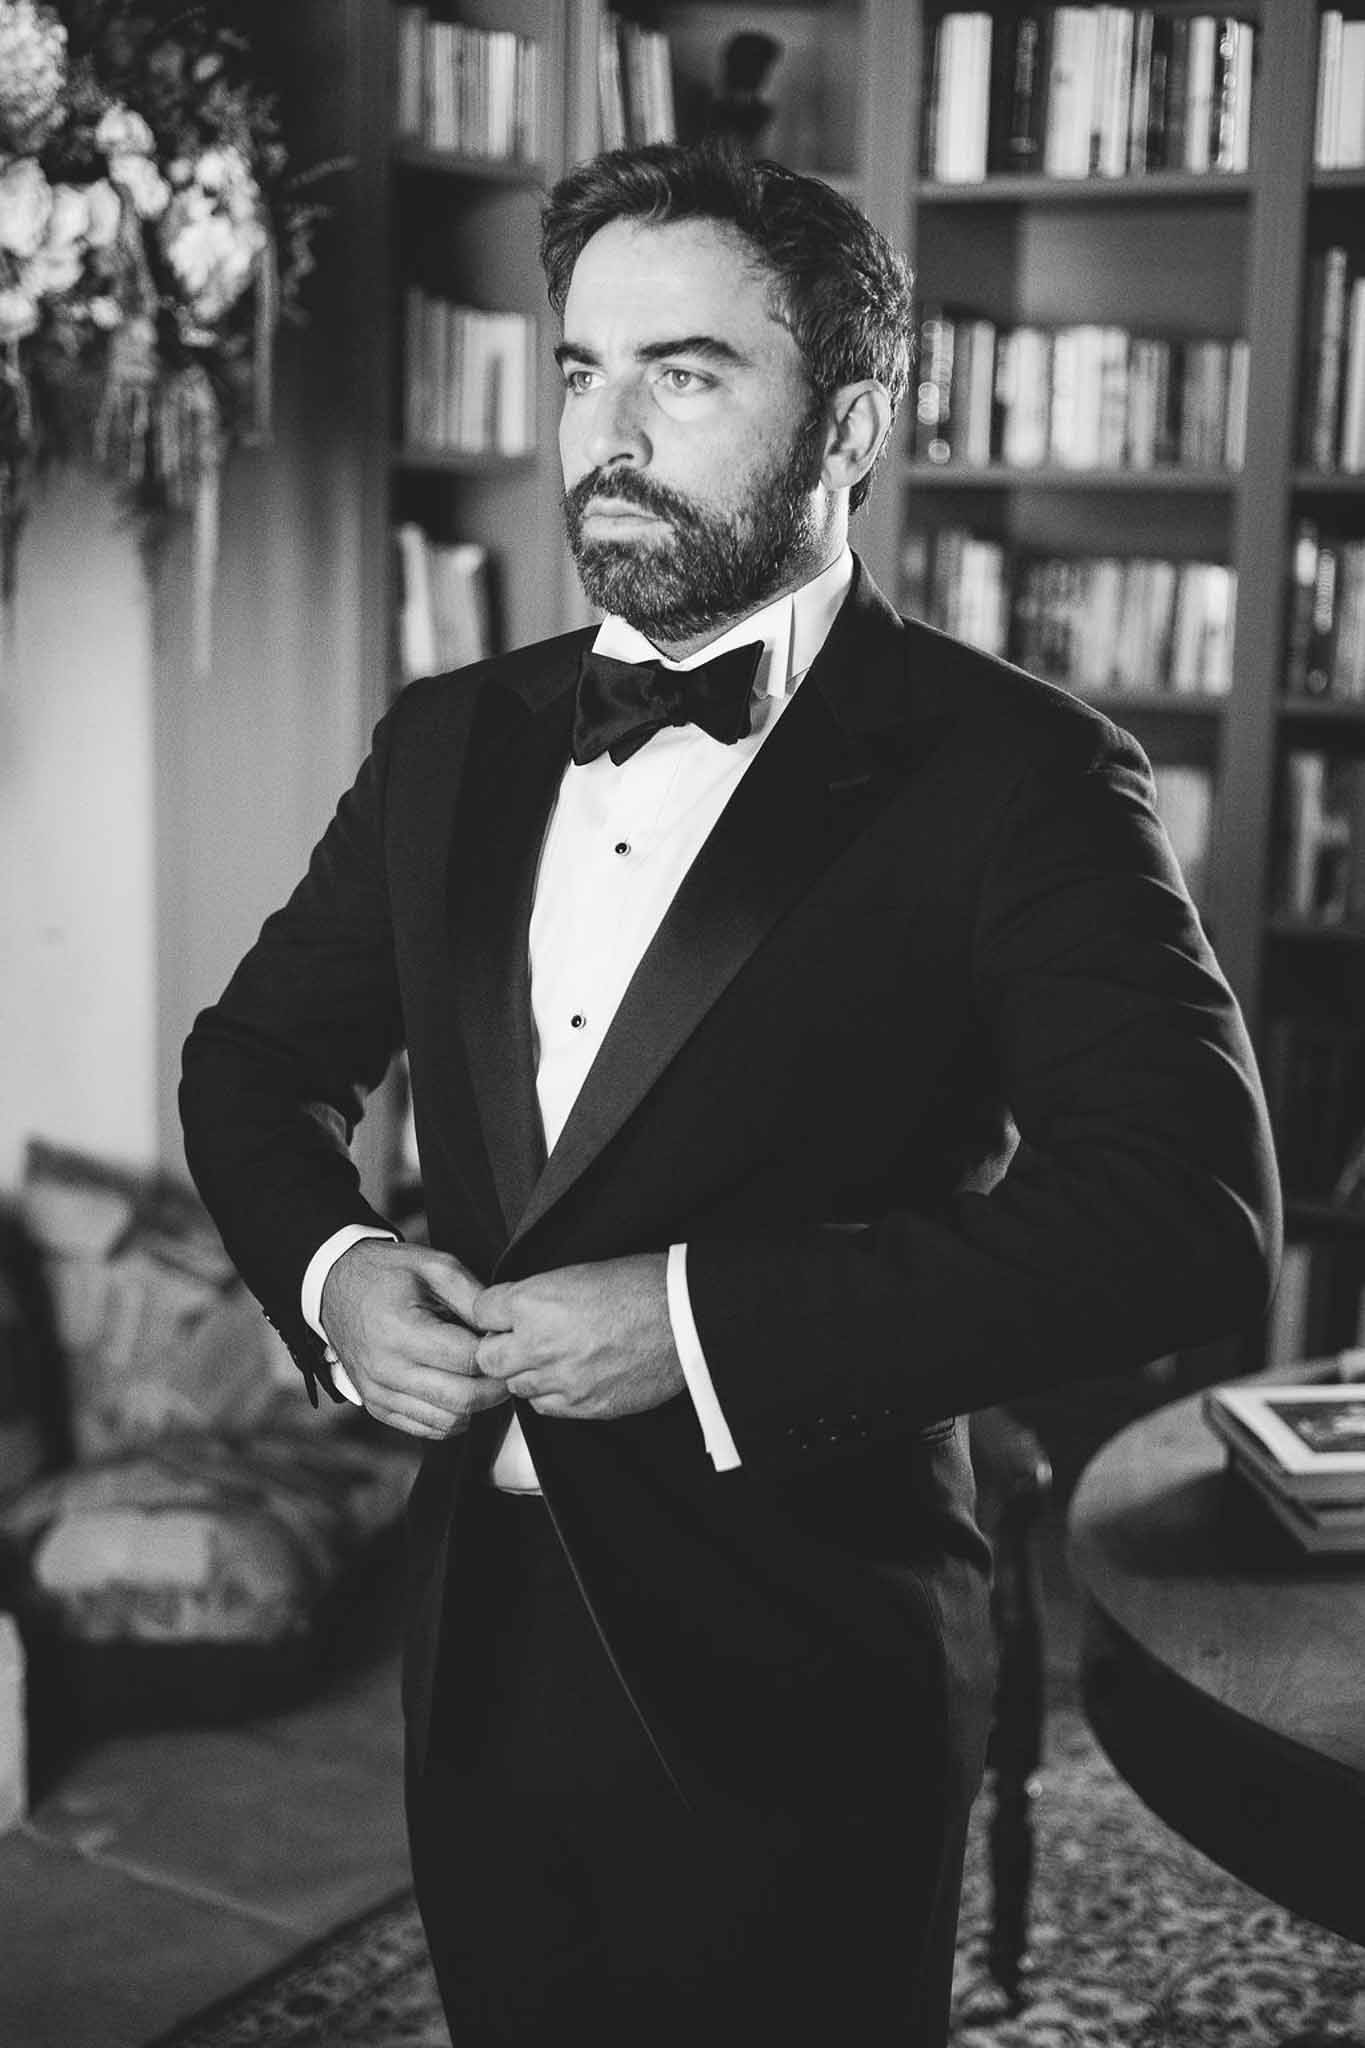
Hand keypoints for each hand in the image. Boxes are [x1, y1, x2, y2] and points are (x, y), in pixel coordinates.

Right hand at [320, 1240, 510, 1439]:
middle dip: (496, 1387)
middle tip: (506, 1367)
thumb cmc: (385, 1273)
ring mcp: (378, 1392)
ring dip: (476, 1406)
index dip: (498, 1354)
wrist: (332, 1286)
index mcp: (401, 1330)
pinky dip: (451, 1418)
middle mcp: (387, 1369)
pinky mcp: (376, 1406)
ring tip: (482, 1378)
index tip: (508, 1342)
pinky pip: (426, 1429)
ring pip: (447, 1421)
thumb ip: (473, 1296)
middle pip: (462, 1398)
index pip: (468, 1360)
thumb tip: (503, 1327)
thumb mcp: (433, 1266)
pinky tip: (457, 1392)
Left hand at [472, 1255, 683, 1421]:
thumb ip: (539, 1296)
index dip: (493, 1311)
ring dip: (528, 1372)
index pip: (481, 1311)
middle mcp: (538, 1344)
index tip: (501, 1314)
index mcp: (534, 1301)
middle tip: (520, 1341)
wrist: (686, 1319)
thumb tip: (518, 1311)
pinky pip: (545, 1407)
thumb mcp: (579, 1272)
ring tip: (554, 1357)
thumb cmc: (641, 1285)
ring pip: (516, 1386)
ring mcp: (560, 1379)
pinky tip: (573, 1376)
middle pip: (488, 1358)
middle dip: (499, 1349)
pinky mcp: (583, 1405)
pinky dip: (552, 1393)